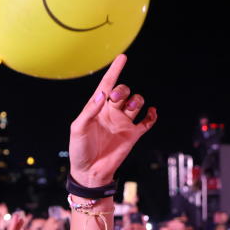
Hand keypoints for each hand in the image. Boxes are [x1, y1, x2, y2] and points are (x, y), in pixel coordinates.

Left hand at [68, 55, 156, 186]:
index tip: (122, 57)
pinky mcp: (133, 135)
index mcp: (97, 108)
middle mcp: (111, 112)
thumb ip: (90, 111)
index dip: (115, 70)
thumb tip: (103, 94)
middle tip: (116, 99)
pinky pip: (147, 121)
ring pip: (137, 102)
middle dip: (123, 90)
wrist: (90, 172)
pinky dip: (151, 115)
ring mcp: (123, 123)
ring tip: (130, 108)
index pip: (107, 84)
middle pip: (123, 91)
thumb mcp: (78, 129)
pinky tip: (151, 113)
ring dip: (137, 101)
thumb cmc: (79, 150)